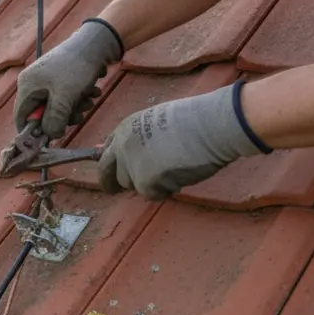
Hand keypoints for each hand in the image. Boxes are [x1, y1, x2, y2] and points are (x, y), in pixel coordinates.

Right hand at [14, 19, 122, 138]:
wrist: (96, 43)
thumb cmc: (77, 69)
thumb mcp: (65, 98)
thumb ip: (54, 120)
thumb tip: (50, 135)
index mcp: (27, 86)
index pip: (21, 117)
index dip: (34, 131)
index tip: (51, 136)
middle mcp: (33, 83)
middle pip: (42, 114)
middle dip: (62, 117)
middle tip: (78, 114)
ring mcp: (47, 80)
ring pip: (57, 107)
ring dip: (75, 108)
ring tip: (89, 99)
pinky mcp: (60, 78)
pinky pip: (66, 97)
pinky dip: (79, 98)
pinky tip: (91, 91)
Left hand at [97, 81, 271, 200]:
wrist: (212, 125)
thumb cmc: (193, 120)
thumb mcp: (155, 121)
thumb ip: (134, 139)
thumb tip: (101, 150)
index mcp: (124, 128)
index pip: (106, 152)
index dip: (112, 163)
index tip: (114, 171)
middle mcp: (122, 147)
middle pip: (109, 174)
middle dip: (113, 184)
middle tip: (122, 189)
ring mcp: (132, 165)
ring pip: (133, 186)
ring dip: (149, 184)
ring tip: (173, 168)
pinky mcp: (146, 182)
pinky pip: (153, 194)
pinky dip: (166, 190)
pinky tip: (181, 175)